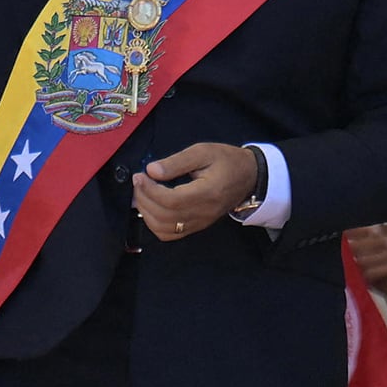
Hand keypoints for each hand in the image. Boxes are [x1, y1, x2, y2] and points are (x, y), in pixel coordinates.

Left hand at [132, 142, 257, 240]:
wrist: (249, 177)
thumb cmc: (226, 161)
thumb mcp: (203, 152)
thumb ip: (176, 162)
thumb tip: (151, 170)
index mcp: (207, 193)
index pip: (172, 200)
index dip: (150, 191)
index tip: (140, 176)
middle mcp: (203, 213)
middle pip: (165, 217)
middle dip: (144, 200)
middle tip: (137, 182)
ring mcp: (200, 223)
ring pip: (165, 230)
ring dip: (146, 214)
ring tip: (141, 194)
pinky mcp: (197, 226)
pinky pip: (170, 234)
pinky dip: (155, 224)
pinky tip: (150, 208)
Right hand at [348, 217, 386, 296]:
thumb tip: (374, 192)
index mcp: (363, 233)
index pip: (347, 230)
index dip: (359, 230)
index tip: (376, 229)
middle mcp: (358, 249)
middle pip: (351, 247)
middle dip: (374, 244)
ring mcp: (360, 266)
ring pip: (360, 261)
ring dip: (381, 257)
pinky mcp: (365, 282)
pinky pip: (366, 275)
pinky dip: (382, 269)